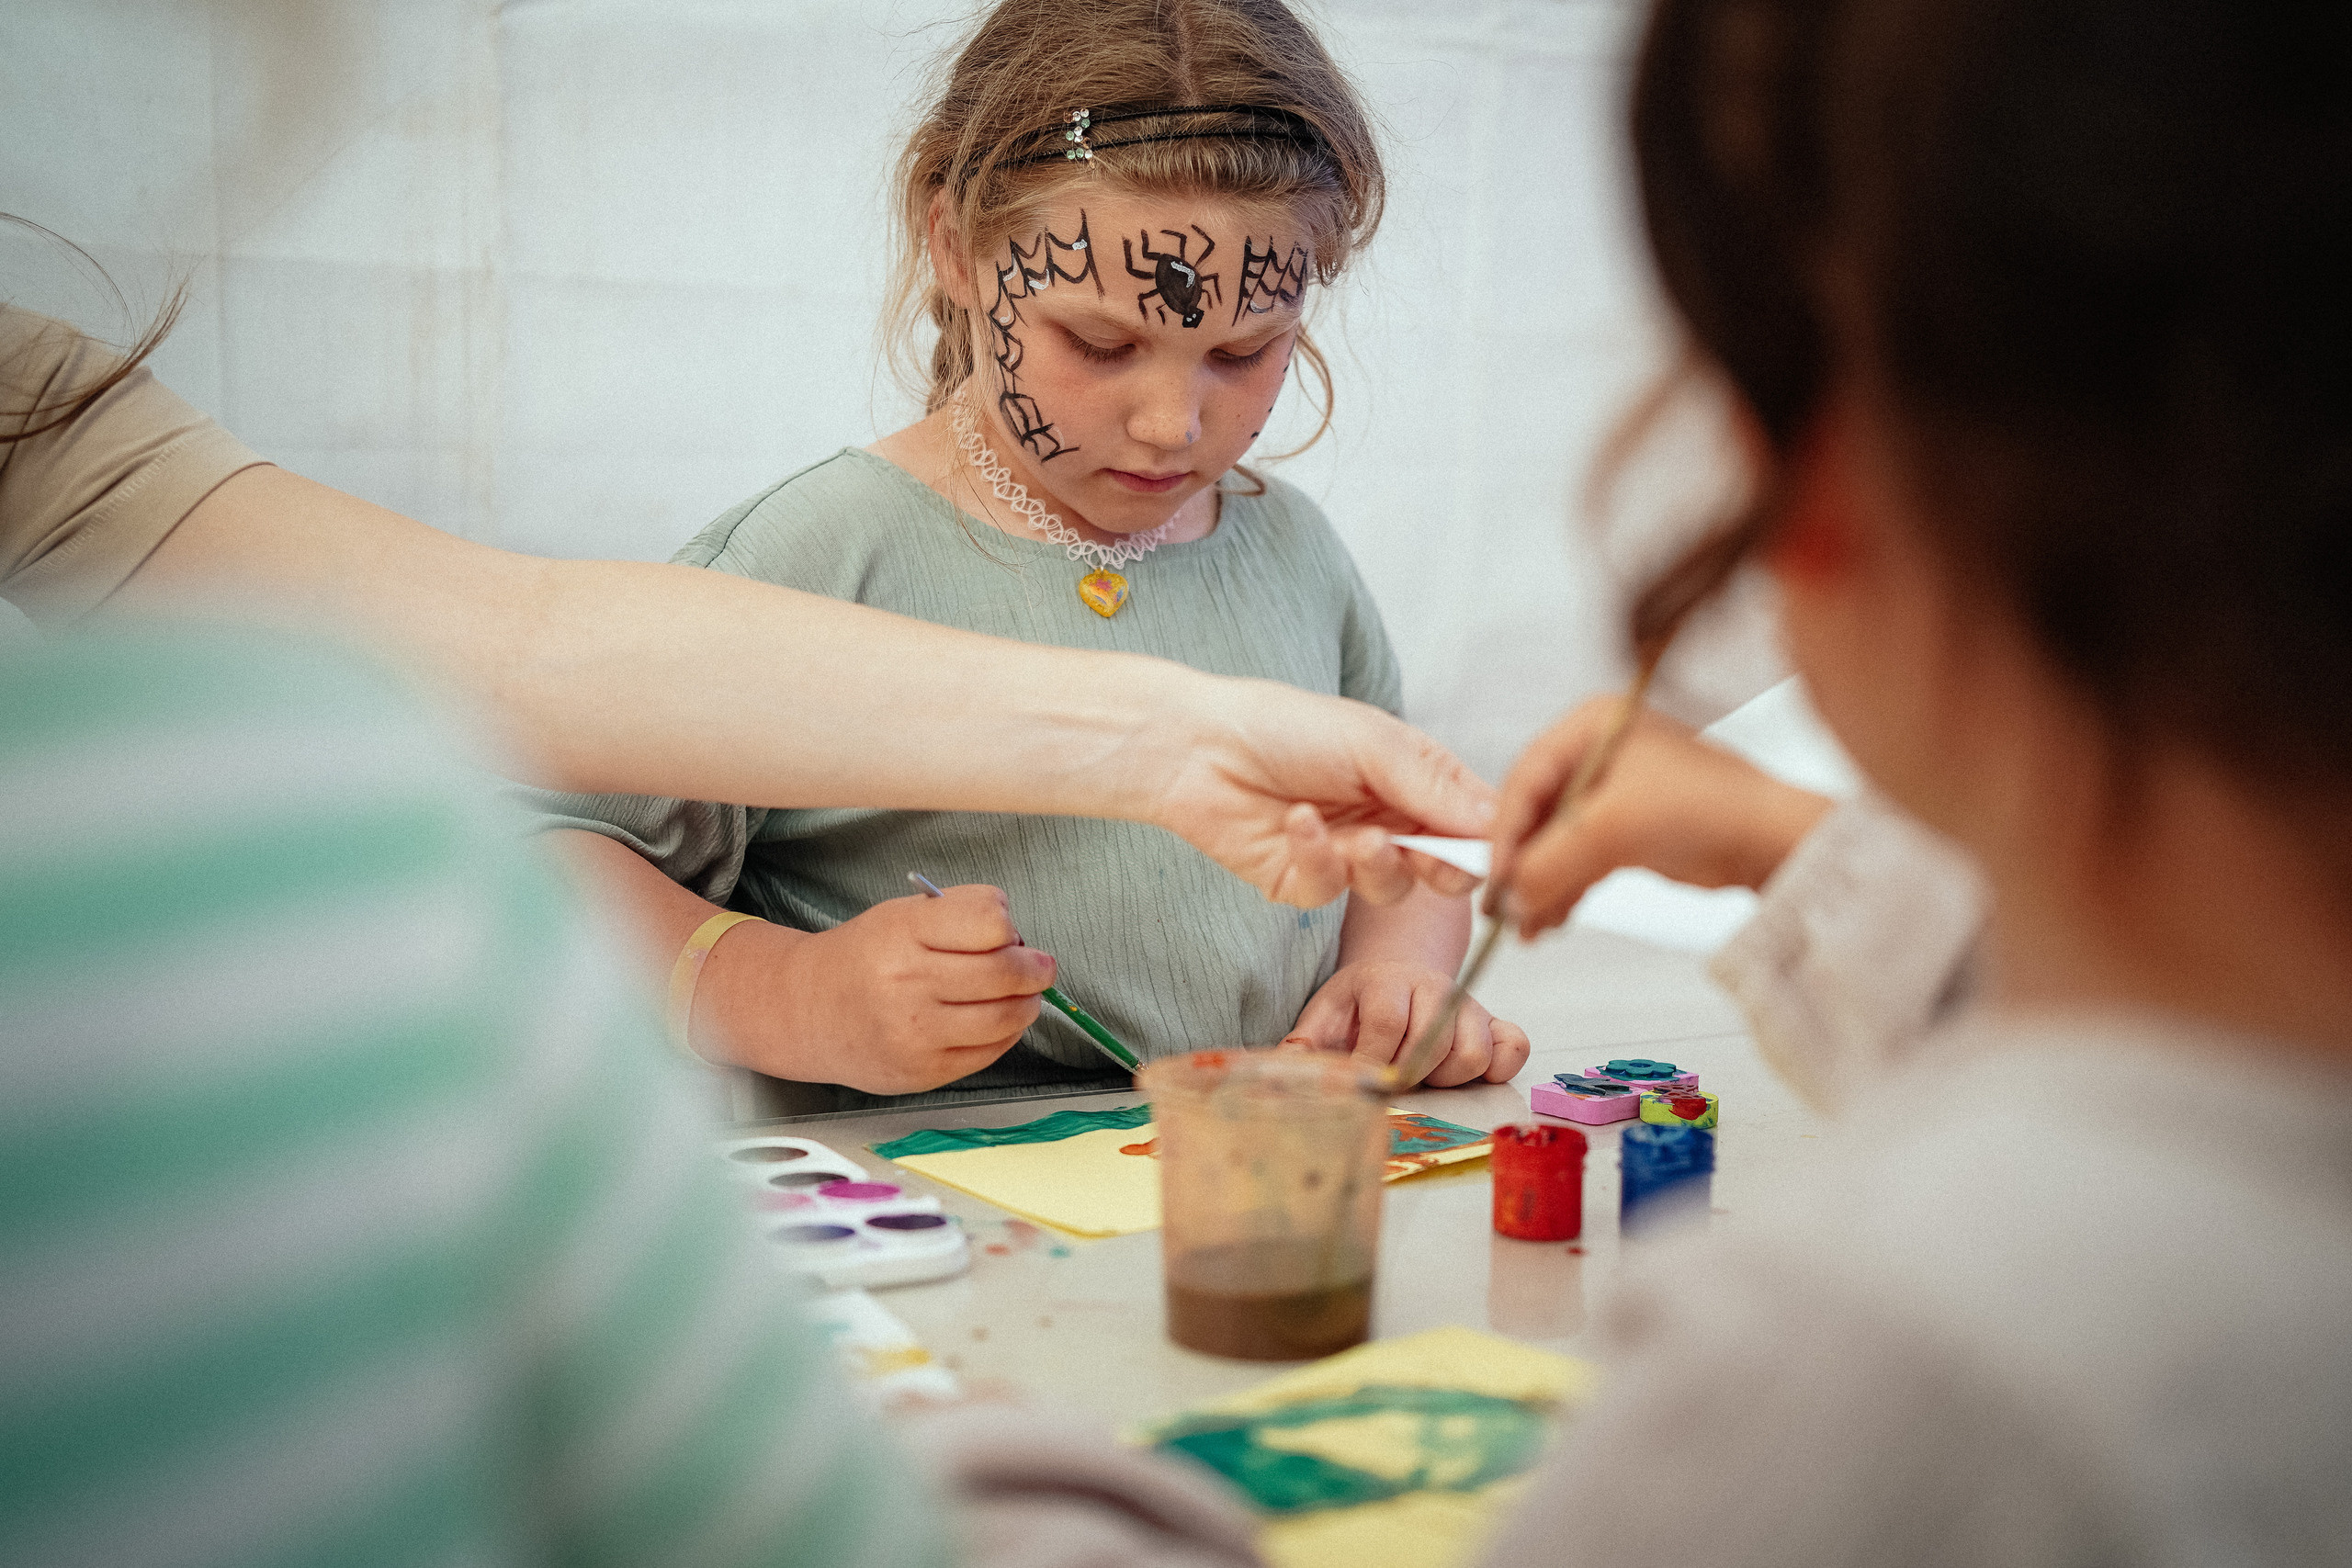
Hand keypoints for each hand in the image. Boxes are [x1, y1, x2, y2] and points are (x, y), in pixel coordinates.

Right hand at [715, 884, 1053, 1093]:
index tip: (1008, 930)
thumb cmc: (864, 958)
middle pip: (1005, 972)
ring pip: (1005, 1017)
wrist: (808, 1012)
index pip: (988, 921)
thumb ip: (959, 915)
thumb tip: (1018, 940)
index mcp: (903, 932)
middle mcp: (908, 983)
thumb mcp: (901, 914)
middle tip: (1039, 965)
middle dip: (1035, 967)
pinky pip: (990, 1052)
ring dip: (1028, 1003)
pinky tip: (998, 1021)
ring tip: (1024, 994)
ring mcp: (916, 1033)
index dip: (1007, 924)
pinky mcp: (924, 1072)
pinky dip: (1006, 1034)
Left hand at [1145, 678, 1494, 910]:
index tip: (1493, 851)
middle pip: (1444, 867)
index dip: (1487, 840)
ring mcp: (1347, 855)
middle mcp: (1387, 820)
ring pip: (1391, 887)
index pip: (1472, 820)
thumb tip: (1496, 821)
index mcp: (1413, 780)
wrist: (1198, 744)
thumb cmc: (1286, 726)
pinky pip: (1330, 890)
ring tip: (1359, 837)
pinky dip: (1319, 859)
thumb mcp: (1374, 745)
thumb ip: (1434, 787)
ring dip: (1378, 864)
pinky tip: (1299, 822)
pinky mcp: (1303, 882)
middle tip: (1431, 856)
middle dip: (1445, 868)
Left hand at [1283, 960, 1530, 1087]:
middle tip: (1393, 1079)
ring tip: (1423, 1074)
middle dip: (1408, 1074)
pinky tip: (1463, 1073)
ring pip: (1472, 1054)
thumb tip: (1284, 1070)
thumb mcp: (1325, 1017)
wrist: (1399, 980)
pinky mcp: (1495, 1022)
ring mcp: (1468, 1004)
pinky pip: (1513, 1048)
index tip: (1366, 1082)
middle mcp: (1433, 987)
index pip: (1387, 1022)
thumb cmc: (1358, 1008)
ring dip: (1445, 1077)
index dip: (1375, 1060)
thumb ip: (1305, 1045)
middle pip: (1432, 1042)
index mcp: (1385, 981)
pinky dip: (1495, 1068)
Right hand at [1488, 698, 1833, 938]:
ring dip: (1540, 885)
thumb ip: (1550, 862)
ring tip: (1528, 926)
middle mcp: (1598, 752)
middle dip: (1522, 865)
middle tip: (1505, 907)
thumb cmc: (1707, 808)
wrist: (1772, 841)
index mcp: (1591, 726)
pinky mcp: (1630, 828)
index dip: (1503, 832)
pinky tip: (1550, 920)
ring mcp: (1615, 792)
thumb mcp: (1611, 829)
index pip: (1525, 778)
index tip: (1495, 877)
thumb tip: (1510, 897)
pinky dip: (1564, 889)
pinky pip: (1581, 859)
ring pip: (1557, 842)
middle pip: (1537, 812)